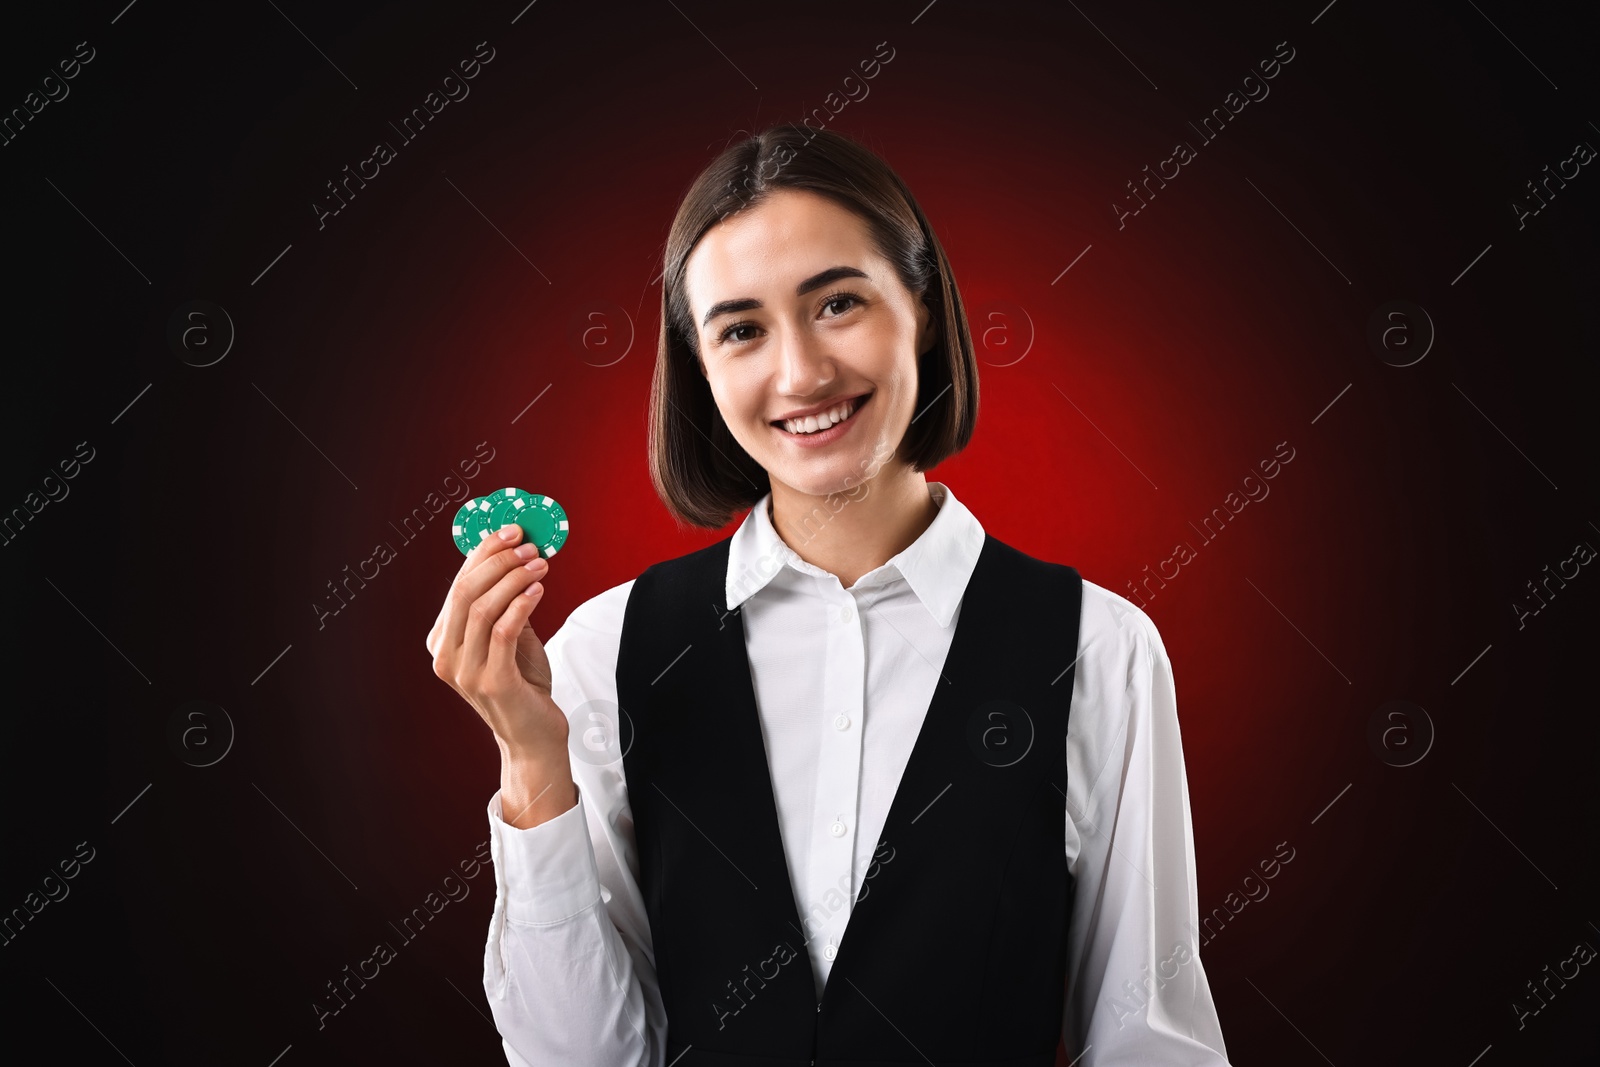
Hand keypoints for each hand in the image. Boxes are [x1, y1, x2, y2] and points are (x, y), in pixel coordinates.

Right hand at [427, 523, 573, 822]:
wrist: (534, 736)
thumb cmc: (523, 684)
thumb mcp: (510, 637)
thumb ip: (505, 603)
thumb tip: (517, 553)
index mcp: (442, 641)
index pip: (457, 585)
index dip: (482, 553)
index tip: (511, 530)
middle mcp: (445, 656)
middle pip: (464, 592)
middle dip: (497, 560)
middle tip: (528, 543)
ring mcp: (465, 672)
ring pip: (482, 608)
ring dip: (514, 578)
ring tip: (541, 564)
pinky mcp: (492, 682)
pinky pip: (503, 631)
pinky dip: (521, 604)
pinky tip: (539, 590)